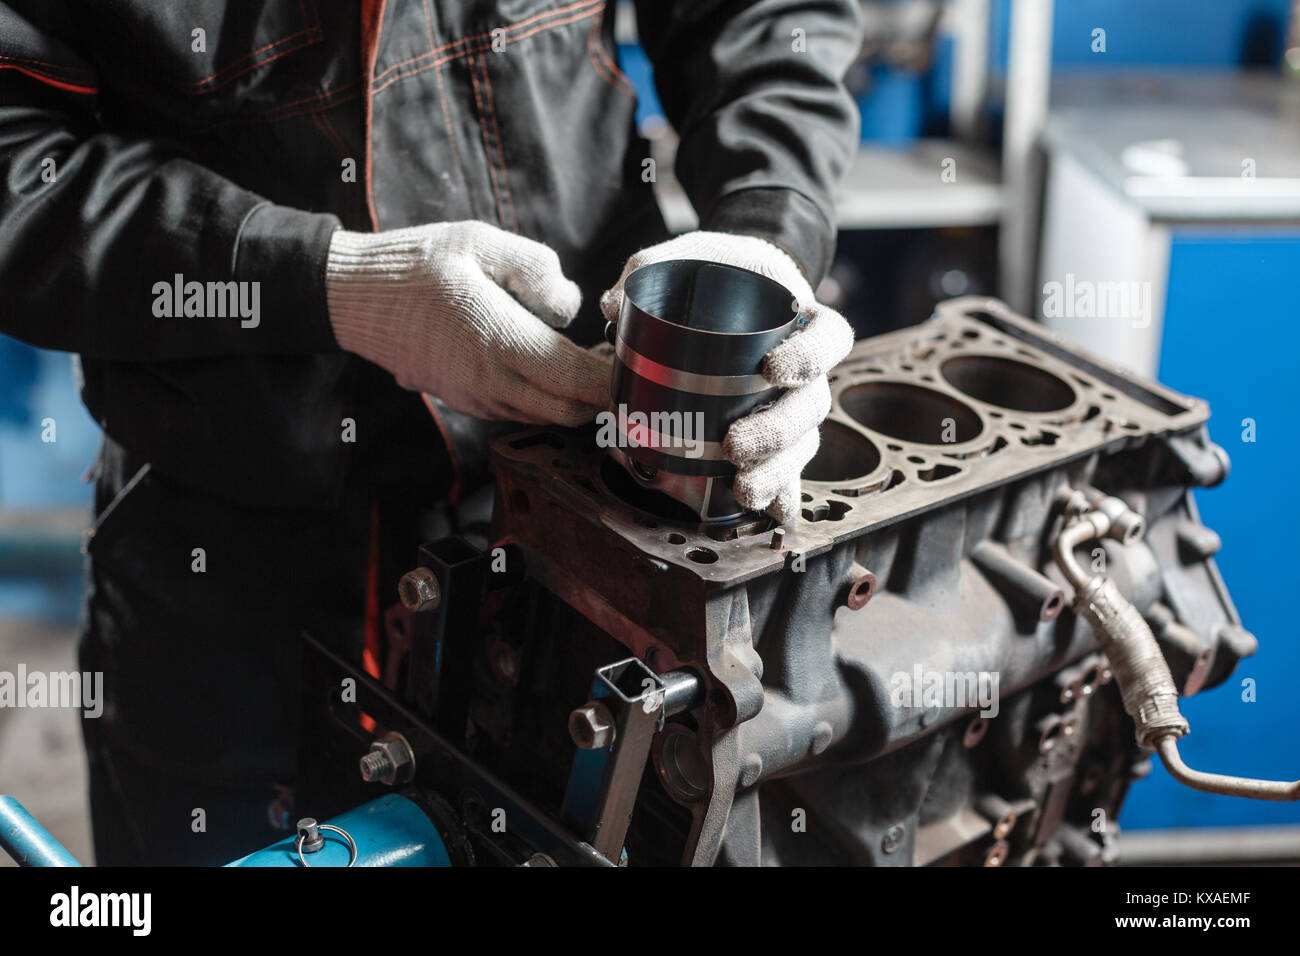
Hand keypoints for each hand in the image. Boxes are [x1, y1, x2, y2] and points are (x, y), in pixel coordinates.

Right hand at [326, 221, 610, 424]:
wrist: (354, 298)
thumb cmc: (415, 265)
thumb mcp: (479, 242)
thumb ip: (535, 267)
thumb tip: (569, 306)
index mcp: (496, 340)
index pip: (574, 379)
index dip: (612, 378)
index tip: (633, 359)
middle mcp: (487, 381)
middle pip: (568, 411)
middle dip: (600, 393)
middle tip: (617, 360)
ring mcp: (475, 397)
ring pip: (545, 416)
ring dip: (573, 398)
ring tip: (588, 359)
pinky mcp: (464, 401)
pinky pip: (519, 410)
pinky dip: (544, 398)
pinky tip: (549, 364)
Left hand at [602, 231, 853, 523]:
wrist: (736, 284)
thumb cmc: (721, 270)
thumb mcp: (695, 253)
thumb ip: (655, 265)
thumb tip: (612, 304)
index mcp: (804, 320)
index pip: (830, 338)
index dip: (810, 357)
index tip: (773, 369)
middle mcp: (808, 369)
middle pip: (813, 407)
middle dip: (777, 433)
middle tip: (736, 444)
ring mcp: (794, 406)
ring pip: (802, 446)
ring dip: (776, 473)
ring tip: (743, 490)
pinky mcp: (774, 436)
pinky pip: (786, 470)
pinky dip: (779, 496)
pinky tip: (769, 517)